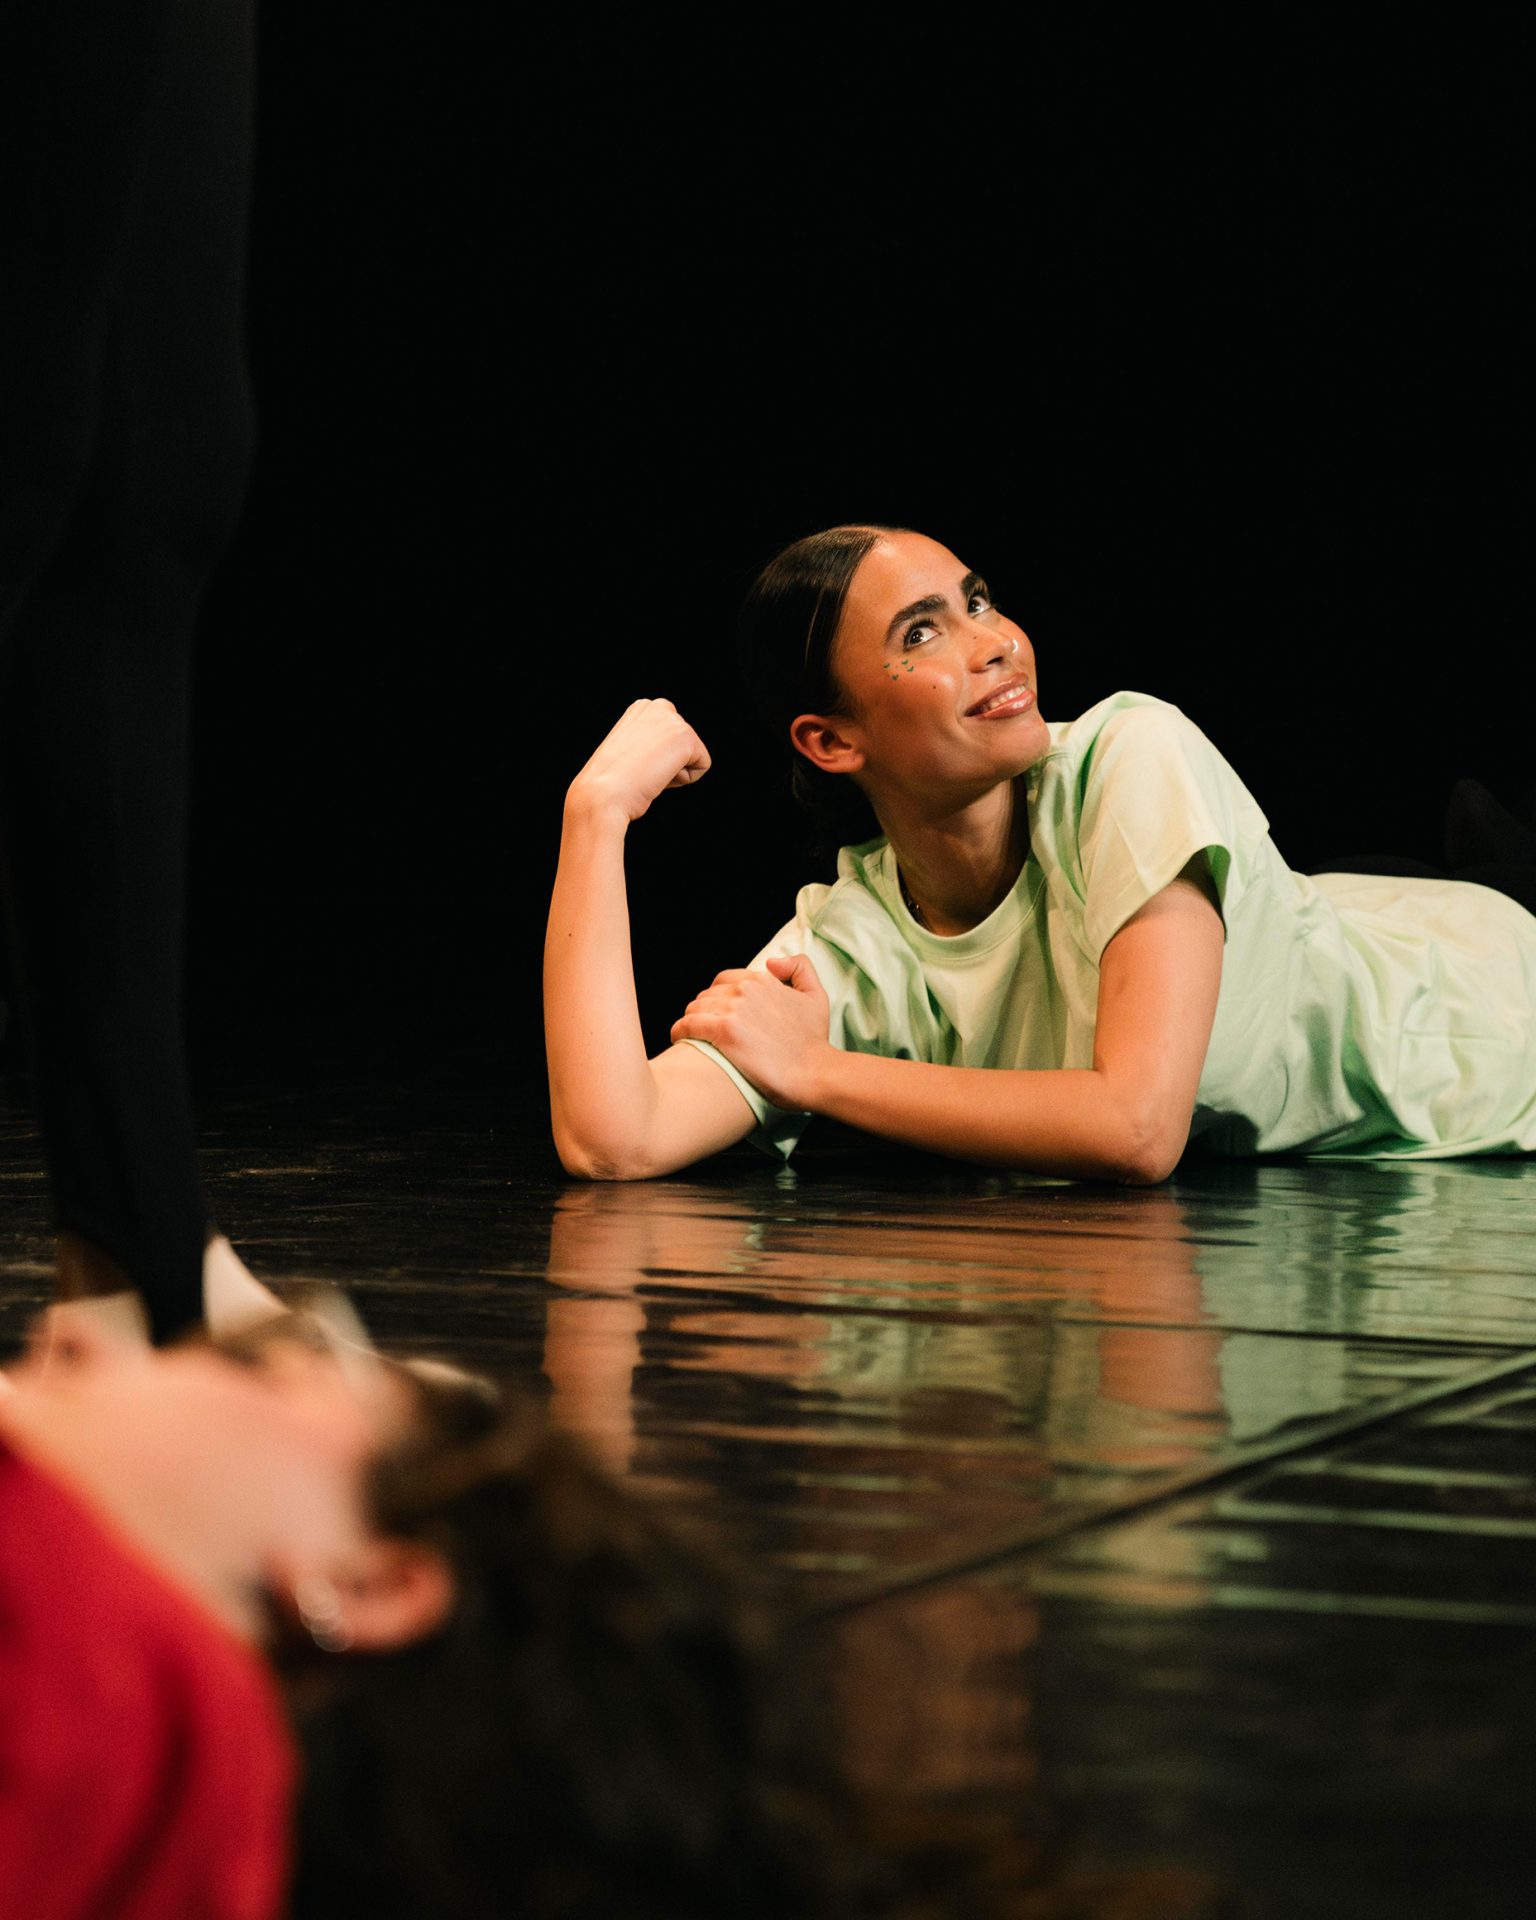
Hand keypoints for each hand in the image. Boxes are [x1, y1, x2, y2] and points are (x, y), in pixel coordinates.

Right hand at [567, 698, 710, 825]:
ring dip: (673, 773)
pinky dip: (683, 780)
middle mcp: (658, 706)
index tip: (634, 765)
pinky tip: (658, 776)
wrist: (603, 794)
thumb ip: (648, 745)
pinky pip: (702, 766)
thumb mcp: (628, 752)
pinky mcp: (686, 737)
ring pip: (693, 757)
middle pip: (684, 747)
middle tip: (641, 770)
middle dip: (667, 764)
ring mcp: (673, 719)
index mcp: (642, 708)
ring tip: (648, 772)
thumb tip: (664, 755)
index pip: (670, 740)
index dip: (655, 760)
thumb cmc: (609, 783)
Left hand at [670, 954, 831, 1110]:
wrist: (814, 1072)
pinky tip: (680, 1040)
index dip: (719, 997)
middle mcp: (746, 990)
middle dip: (704, 1010)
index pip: (725, 980)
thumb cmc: (814, 1041)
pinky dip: (680, 1031)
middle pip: (707, 994)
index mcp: (763, 980)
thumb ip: (800, 968)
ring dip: (691, 1020)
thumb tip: (771, 962)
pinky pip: (688, 1025)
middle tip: (704, 1028)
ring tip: (691, 1036)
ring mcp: (733, 1009)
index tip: (717, 1013)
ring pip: (694, 1008)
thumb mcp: (816, 996)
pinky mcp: (723, 1032)